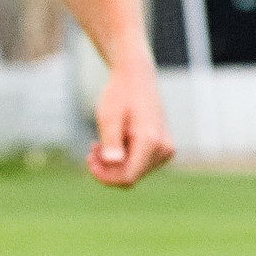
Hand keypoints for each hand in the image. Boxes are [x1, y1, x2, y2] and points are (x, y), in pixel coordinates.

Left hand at [89, 54, 173, 185]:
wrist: (137, 78)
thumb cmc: (120, 95)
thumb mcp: (108, 116)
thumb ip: (111, 140)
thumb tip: (113, 162)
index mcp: (150, 142)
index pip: (128, 177)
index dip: (105, 177)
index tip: (89, 160)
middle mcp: (163, 149)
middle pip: (131, 177)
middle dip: (108, 168)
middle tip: (92, 148)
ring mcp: (166, 150)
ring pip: (136, 173)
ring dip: (115, 164)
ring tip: (100, 143)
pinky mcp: (164, 149)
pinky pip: (141, 165)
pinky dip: (124, 159)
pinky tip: (114, 142)